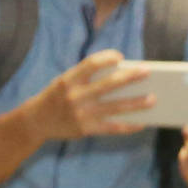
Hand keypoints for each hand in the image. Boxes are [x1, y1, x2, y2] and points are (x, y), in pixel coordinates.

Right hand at [26, 50, 153, 141]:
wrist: (35, 122)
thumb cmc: (56, 97)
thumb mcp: (64, 82)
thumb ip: (86, 77)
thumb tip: (121, 75)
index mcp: (68, 81)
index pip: (90, 64)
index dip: (107, 58)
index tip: (120, 57)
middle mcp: (74, 97)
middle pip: (108, 84)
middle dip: (130, 77)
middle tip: (147, 71)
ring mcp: (81, 114)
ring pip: (115, 107)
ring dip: (136, 103)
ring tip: (153, 99)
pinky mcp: (85, 129)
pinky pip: (112, 128)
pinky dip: (128, 126)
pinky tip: (142, 122)